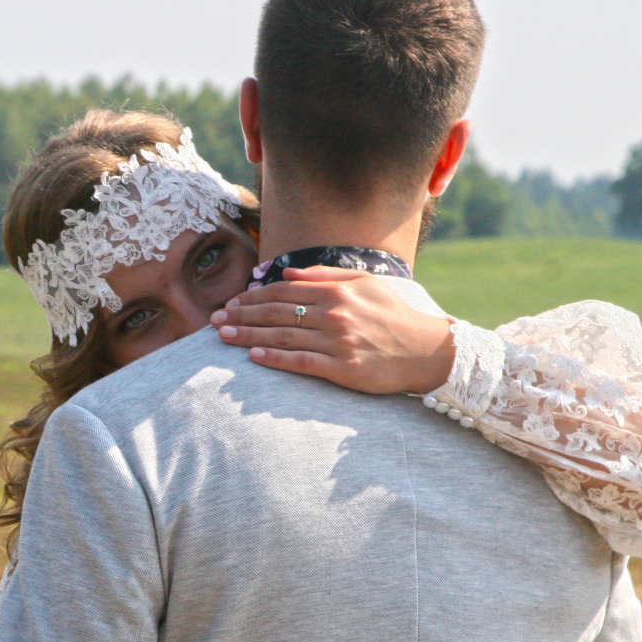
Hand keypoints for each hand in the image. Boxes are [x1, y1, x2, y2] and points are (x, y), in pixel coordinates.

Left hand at [211, 266, 455, 395]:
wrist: (427, 351)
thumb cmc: (394, 315)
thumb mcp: (364, 284)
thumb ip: (323, 276)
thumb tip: (285, 273)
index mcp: (336, 291)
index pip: (283, 291)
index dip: (253, 297)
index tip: (231, 302)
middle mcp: (334, 314)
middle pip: (276, 313)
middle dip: (241, 315)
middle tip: (214, 320)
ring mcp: (337, 342)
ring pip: (283, 336)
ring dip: (248, 335)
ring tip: (223, 336)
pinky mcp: (342, 369)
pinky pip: (300, 362)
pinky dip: (275, 358)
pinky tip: (252, 356)